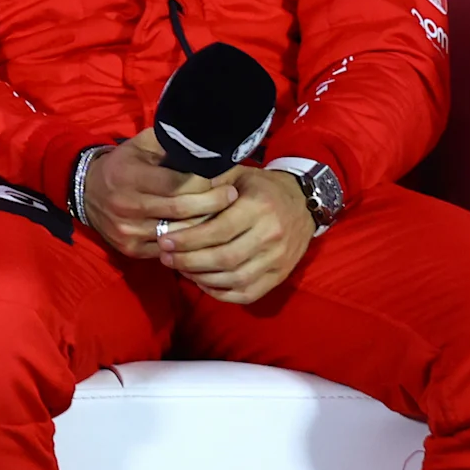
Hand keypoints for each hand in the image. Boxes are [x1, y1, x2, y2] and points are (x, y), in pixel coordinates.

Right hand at [79, 128, 233, 259]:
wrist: (87, 192)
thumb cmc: (123, 164)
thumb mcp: (142, 145)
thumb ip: (171, 145)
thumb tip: (207, 147)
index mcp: (129, 177)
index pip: (178, 184)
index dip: (205, 182)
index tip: (224, 178)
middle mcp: (126, 206)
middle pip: (183, 210)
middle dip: (213, 203)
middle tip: (232, 195)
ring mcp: (128, 231)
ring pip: (180, 233)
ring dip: (205, 225)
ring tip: (222, 214)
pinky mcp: (131, 249)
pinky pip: (169, 250)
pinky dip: (188, 242)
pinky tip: (202, 232)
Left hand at [157, 164, 314, 304]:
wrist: (304, 202)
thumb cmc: (260, 188)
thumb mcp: (237, 175)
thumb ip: (209, 183)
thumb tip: (175, 193)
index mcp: (259, 207)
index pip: (219, 230)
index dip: (188, 239)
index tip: (164, 241)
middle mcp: (271, 235)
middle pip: (224, 258)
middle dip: (189, 261)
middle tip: (166, 257)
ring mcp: (278, 258)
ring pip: (234, 279)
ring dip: (201, 278)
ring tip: (180, 269)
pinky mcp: (280, 275)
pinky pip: (247, 293)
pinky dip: (221, 292)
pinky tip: (202, 281)